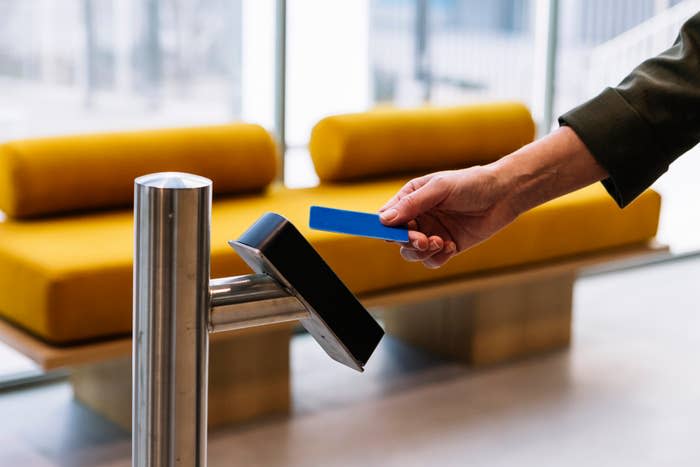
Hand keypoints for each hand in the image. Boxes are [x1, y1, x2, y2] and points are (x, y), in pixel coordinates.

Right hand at [378, 127, 606, 268]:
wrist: (504, 194)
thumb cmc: (471, 183)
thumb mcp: (439, 188)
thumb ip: (412, 204)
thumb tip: (384, 219)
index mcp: (411, 198)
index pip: (387, 216)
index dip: (384, 227)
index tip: (389, 233)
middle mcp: (419, 217)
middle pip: (397, 239)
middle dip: (408, 242)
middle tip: (423, 239)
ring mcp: (432, 233)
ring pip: (413, 253)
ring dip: (422, 252)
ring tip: (440, 242)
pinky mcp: (448, 246)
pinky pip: (432, 261)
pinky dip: (438, 258)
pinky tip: (451, 246)